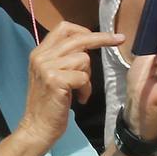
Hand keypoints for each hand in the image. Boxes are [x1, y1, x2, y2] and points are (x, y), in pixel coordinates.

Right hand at [16, 22, 123, 151]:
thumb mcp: (51, 75)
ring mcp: (46, 67)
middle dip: (102, 39)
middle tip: (119, 39)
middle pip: (77, 38)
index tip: (102, 36)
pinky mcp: (55, 80)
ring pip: (83, 59)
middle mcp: (40, 56)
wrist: (37, 127)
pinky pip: (83, 77)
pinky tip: (79, 99)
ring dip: (88, 77)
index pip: (63, 29)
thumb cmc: (49, 104)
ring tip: (80, 91)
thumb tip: (86, 47)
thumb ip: (62, 59)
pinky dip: (86, 89)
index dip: (84, 30)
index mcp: (39, 52)